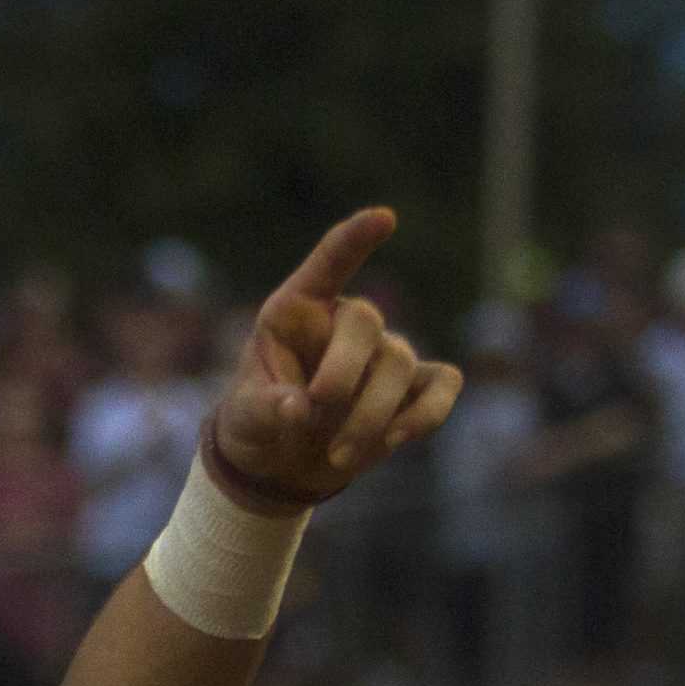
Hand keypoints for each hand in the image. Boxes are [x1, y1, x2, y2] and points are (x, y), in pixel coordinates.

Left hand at [213, 208, 463, 506]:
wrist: (282, 466)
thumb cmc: (259, 425)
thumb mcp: (243, 419)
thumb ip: (265, 409)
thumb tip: (299, 407)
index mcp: (297, 312)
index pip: (328, 264)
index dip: (354, 241)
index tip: (384, 219)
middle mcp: (344, 324)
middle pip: (366, 321)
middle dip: (345, 367)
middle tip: (319, 405)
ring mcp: (384, 353)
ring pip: (397, 364)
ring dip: (370, 415)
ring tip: (337, 456)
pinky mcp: (412, 389)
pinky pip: (441, 385)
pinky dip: (426, 413)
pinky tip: (397, 440)